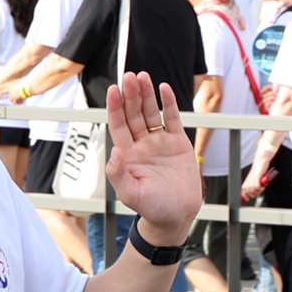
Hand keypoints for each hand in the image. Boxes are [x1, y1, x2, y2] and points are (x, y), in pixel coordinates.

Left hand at [103, 74, 199, 240]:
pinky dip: (168, 103)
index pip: (119, 125)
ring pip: (151, 113)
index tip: (113, 90)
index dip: (115, 107)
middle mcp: (141, 145)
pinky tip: (163, 88)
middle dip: (131, 95)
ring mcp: (159, 142)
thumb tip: (114, 152)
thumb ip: (119, 174)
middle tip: (129, 76)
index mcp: (127, 155)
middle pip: (134, 114)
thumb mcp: (130, 194)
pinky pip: (172, 119)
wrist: (176, 215)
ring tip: (143, 76)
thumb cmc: (151, 208)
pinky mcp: (178, 143)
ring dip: (147, 95)